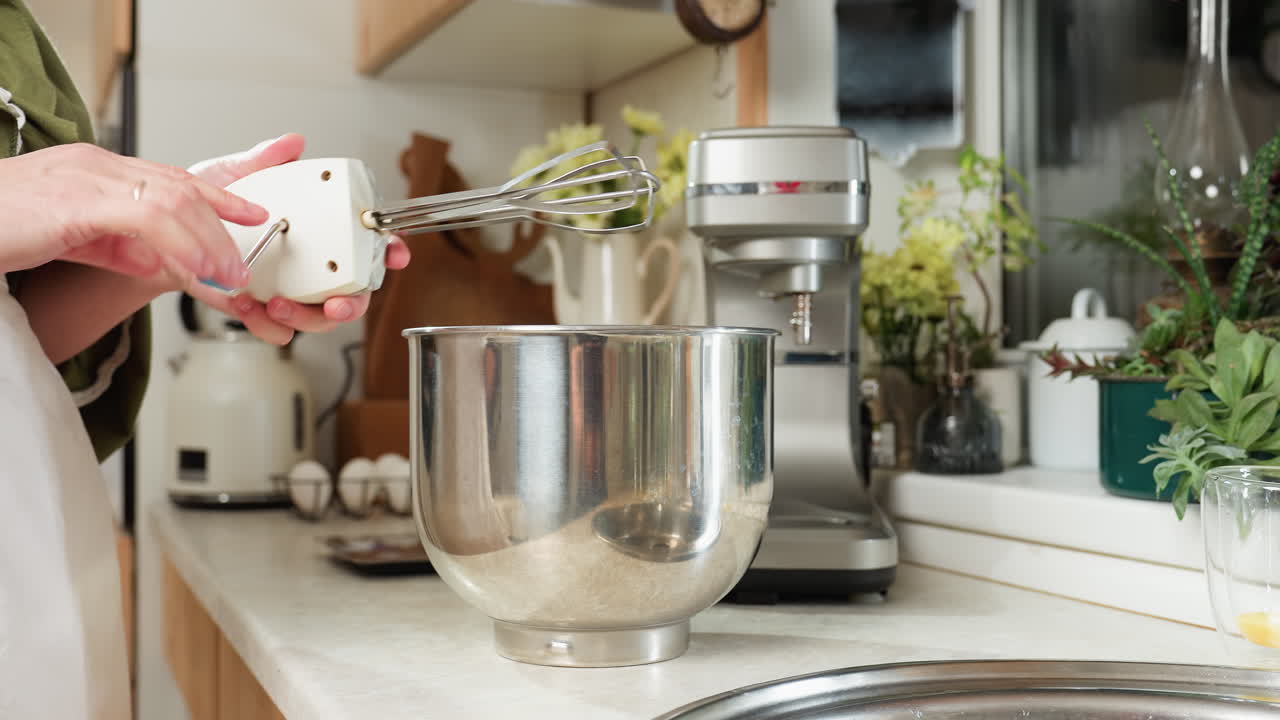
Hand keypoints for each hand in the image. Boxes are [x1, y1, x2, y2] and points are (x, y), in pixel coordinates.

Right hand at [0, 142, 264, 285]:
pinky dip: (180, 244)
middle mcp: (97, 166)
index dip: (218, 195)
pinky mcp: (77, 201)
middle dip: (223, 225)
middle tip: (243, 265)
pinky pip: (146, 218)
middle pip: (180, 187)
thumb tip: (160, 261)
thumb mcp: (71, 239)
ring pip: (173, 201)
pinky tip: (195, 268)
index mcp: (96, 171)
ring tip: (227, 274)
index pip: (170, 177)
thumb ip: (117, 246)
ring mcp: (88, 178)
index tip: (251, 213)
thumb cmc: (1, 229)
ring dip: (208, 241)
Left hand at [178, 134, 410, 343]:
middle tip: (336, 304)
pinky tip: (248, 306)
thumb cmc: (204, 207)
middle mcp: (308, 266)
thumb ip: (264, 161)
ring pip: (317, 319)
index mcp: (314, 233)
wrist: (167, 234)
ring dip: (303, 318)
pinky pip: (276, 331)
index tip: (395, 255)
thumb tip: (290, 144)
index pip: (364, 243)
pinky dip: (266, 325)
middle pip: (351, 293)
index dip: (388, 250)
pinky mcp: (260, 309)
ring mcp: (288, 291)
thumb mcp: (233, 176)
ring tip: (276, 305)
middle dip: (350, 304)